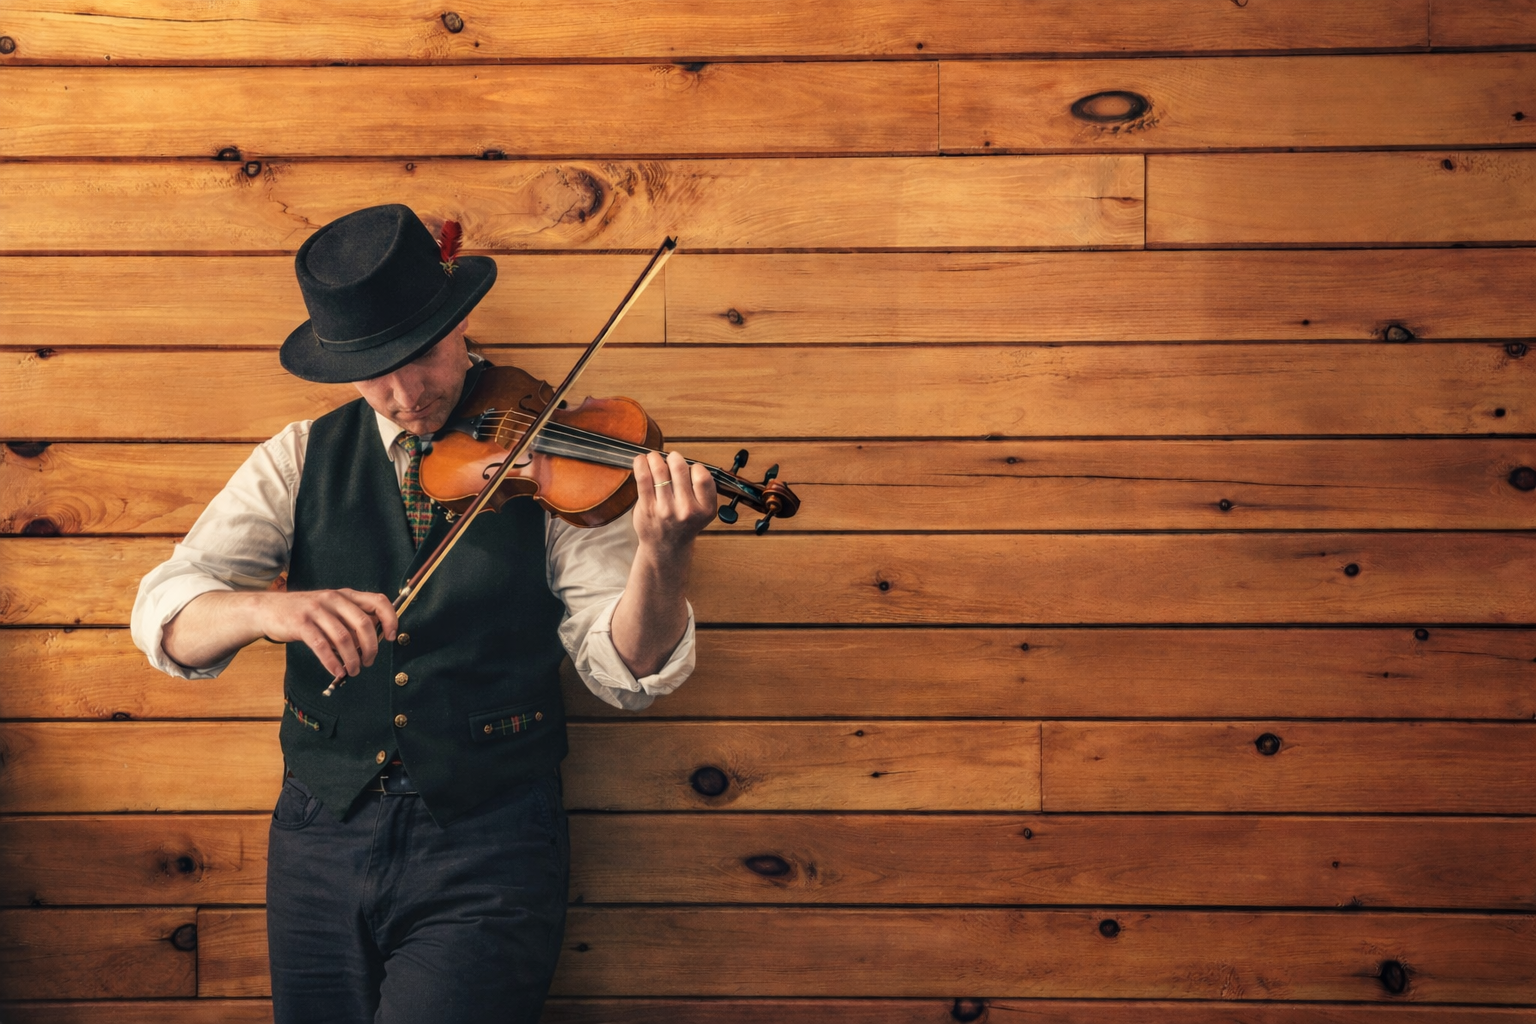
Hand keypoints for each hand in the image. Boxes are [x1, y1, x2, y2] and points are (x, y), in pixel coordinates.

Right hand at [255, 588, 398, 678]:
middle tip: (368, 662)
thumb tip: (375, 638)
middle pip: (363, 624)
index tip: (391, 637)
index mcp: (346, 595)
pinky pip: (322, 646)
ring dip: (351, 659)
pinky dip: (332, 662)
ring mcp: (316, 610)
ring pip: (344, 638)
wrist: (268, 609)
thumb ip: (351, 619)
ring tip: (352, 671)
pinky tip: (336, 671)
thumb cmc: (306, 613)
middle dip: (371, 648)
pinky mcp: (301, 624)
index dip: (390, 618)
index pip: (378, 601)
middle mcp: (333, 599)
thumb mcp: (331, 608)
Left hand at [632, 450, 716, 554]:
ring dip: (656, 458)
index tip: (689, 468)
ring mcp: (666, 509)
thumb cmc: (683, 525)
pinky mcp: (647, 508)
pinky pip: (643, 478)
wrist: (666, 548)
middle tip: (671, 458)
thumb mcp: (703, 512)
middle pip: (680, 469)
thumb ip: (701, 489)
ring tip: (654, 457)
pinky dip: (641, 464)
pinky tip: (641, 461)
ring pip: (660, 470)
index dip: (695, 467)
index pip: (702, 476)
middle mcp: (687, 510)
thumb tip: (683, 460)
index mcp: (705, 509)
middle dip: (674, 458)